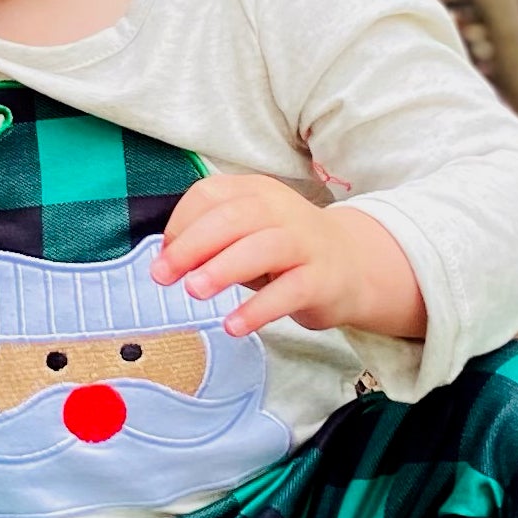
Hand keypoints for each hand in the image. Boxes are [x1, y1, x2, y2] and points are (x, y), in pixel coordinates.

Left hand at [150, 173, 424, 340]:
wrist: (354, 265)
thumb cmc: (285, 251)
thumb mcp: (247, 234)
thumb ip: (212, 241)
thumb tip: (167, 260)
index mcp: (255, 192)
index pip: (210, 195)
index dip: (180, 224)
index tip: (163, 258)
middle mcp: (281, 210)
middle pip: (232, 218)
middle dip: (192, 246)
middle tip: (163, 276)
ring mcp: (304, 243)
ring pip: (262, 247)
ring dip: (223, 268)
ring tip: (194, 291)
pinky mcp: (322, 279)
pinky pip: (289, 291)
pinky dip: (258, 309)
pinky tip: (233, 325)